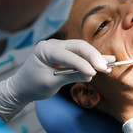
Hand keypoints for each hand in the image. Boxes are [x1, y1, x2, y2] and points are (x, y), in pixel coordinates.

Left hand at [0, 39, 114, 120]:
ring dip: (96, 58)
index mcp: (45, 49)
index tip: (93, 73)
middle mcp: (54, 45)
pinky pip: (81, 56)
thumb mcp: (50, 83)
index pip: (67, 55)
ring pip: (83, 50)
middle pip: (78, 47)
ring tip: (110, 64)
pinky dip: (93, 60)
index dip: (82, 64)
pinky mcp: (67, 54)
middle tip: (105, 67)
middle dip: (93, 57)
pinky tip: (106, 61)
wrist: (22, 87)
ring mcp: (61, 48)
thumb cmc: (32, 85)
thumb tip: (91, 75)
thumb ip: (70, 76)